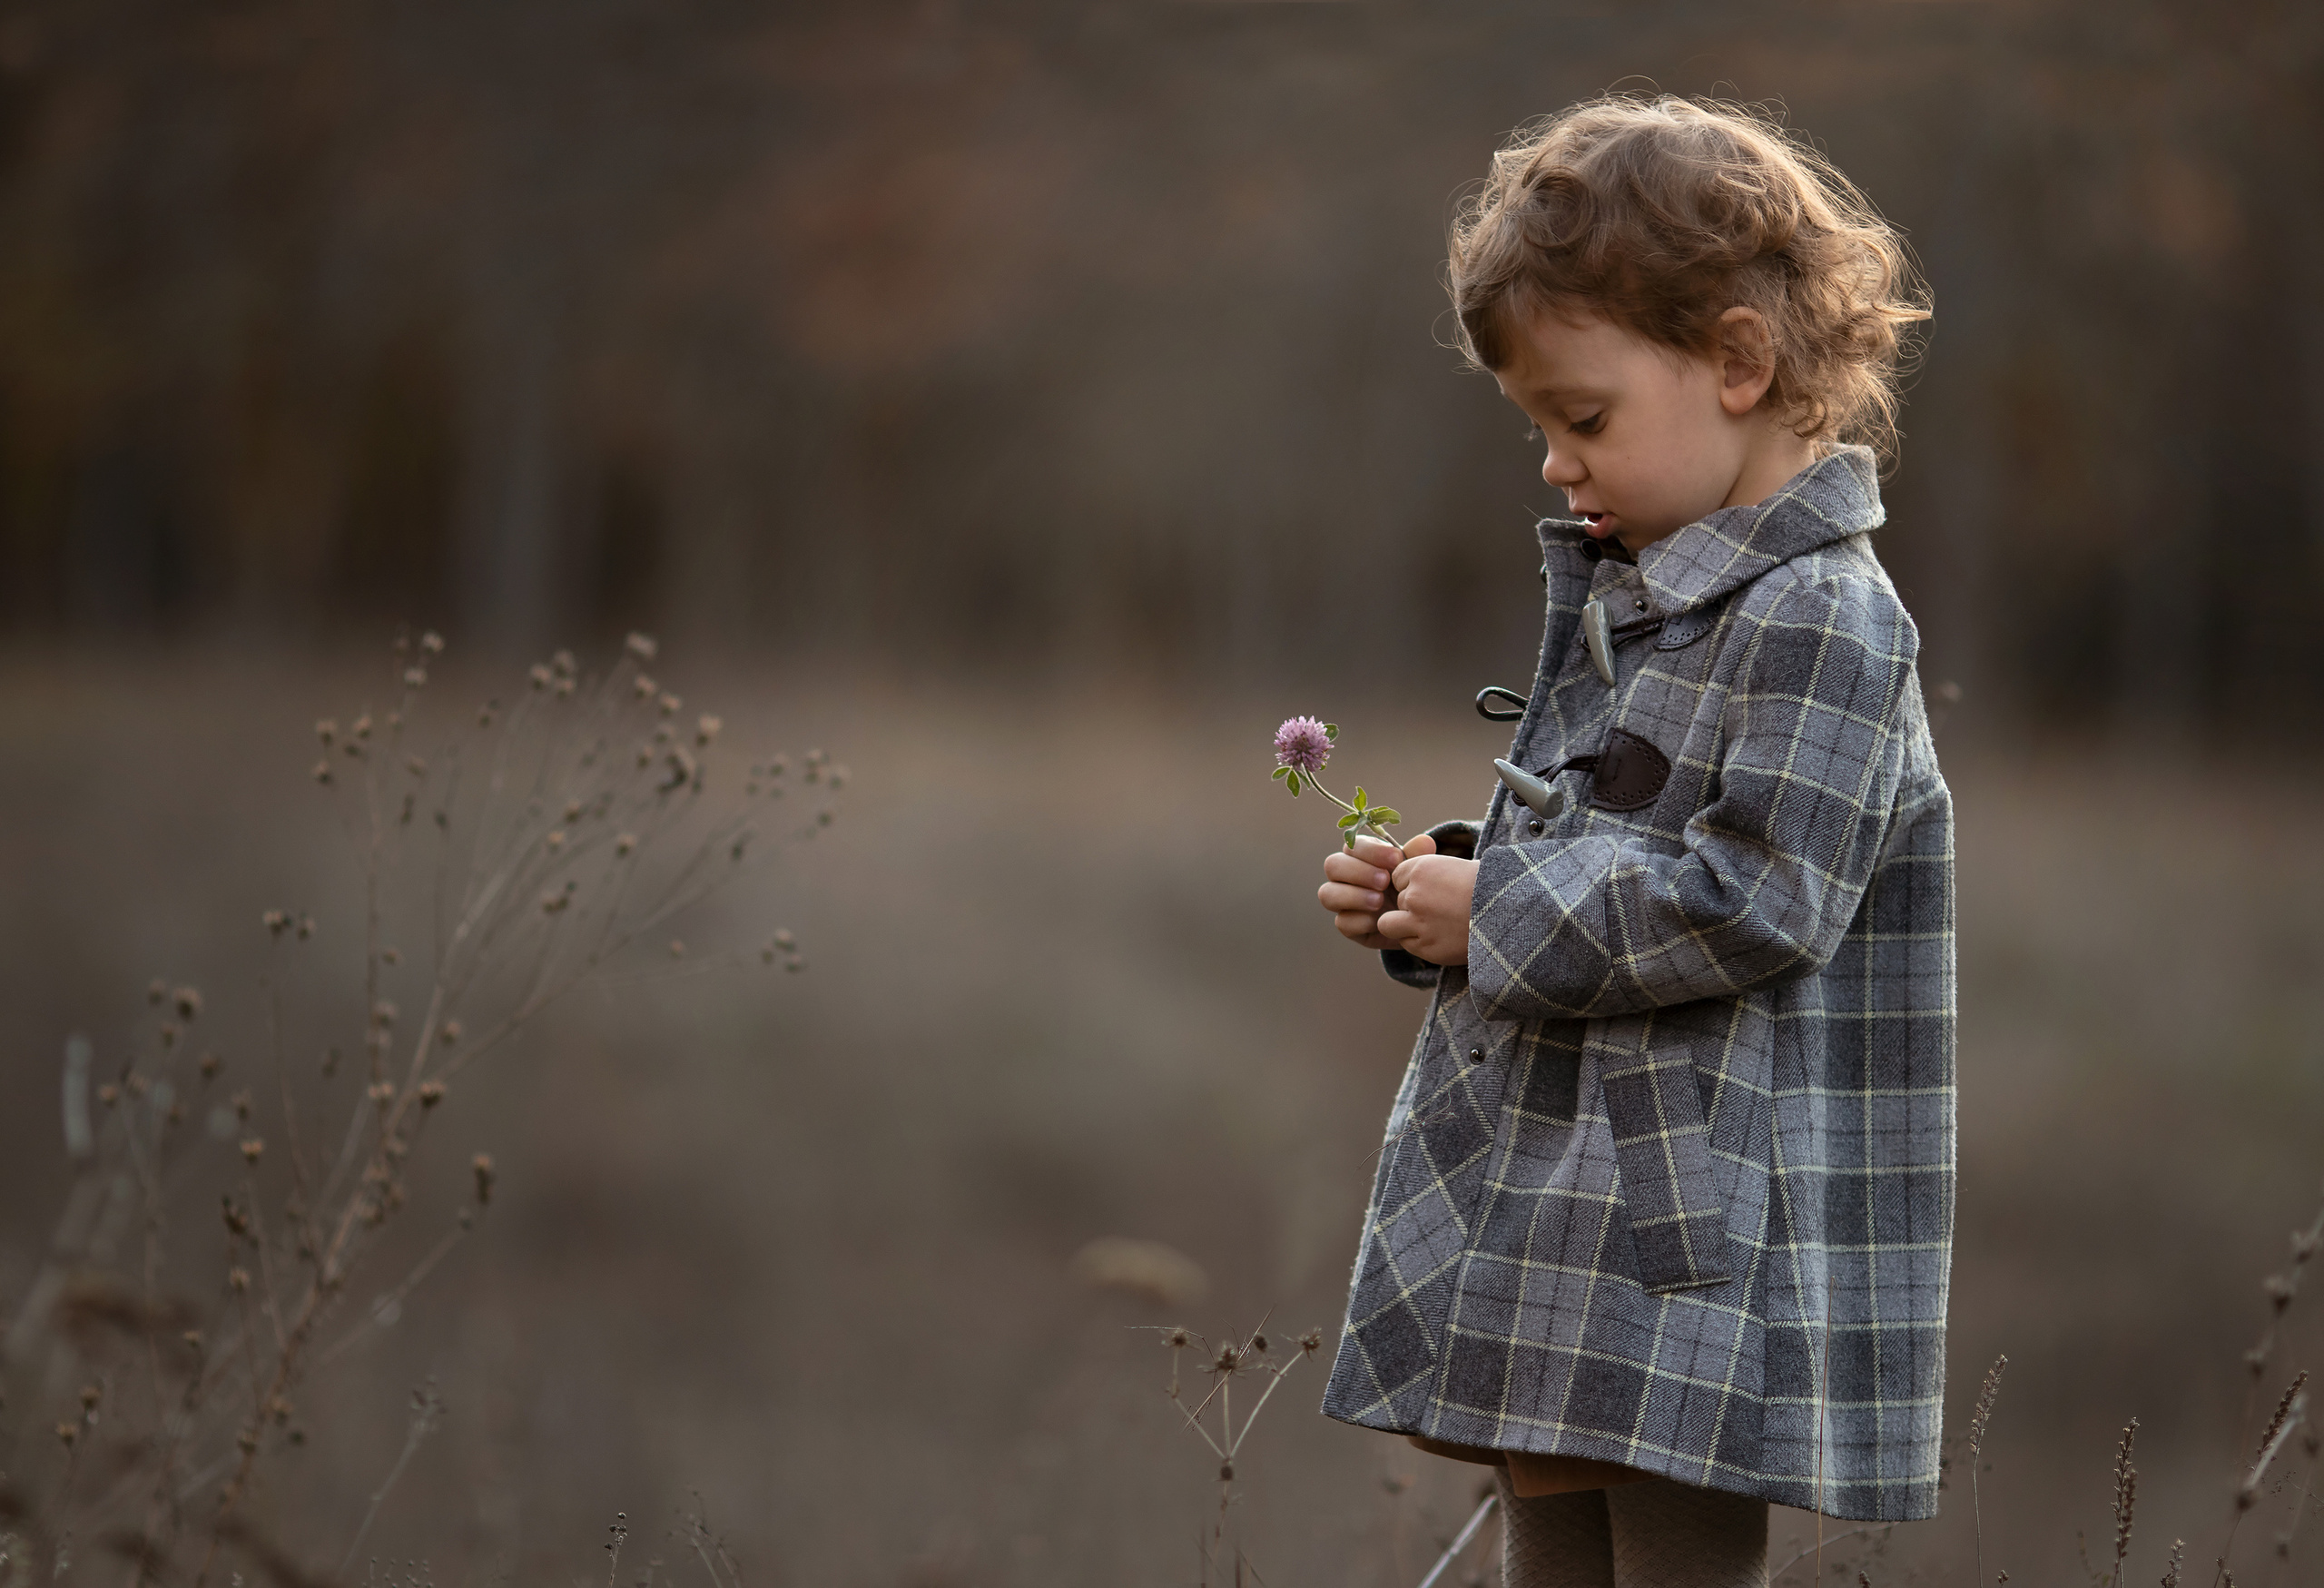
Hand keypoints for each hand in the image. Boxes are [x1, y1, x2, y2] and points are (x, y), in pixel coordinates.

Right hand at [1318, 833, 1412, 949]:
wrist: (1420, 920)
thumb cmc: (1413, 887)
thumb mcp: (1416, 871)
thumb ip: (1417, 856)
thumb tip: (1423, 841)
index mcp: (1361, 855)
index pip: (1353, 844)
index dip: (1371, 851)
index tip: (1396, 859)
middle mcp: (1345, 876)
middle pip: (1332, 865)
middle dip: (1358, 872)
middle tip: (1384, 881)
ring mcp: (1343, 902)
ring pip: (1327, 894)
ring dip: (1354, 896)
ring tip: (1379, 901)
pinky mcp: (1348, 926)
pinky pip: (1342, 922)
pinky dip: (1360, 920)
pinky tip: (1380, 921)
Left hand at [1379, 840, 1477, 966]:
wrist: (1512, 914)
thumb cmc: (1488, 888)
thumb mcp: (1455, 868)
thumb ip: (1427, 874)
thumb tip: (1405, 882)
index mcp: (1422, 869)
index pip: (1397, 877)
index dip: (1413, 885)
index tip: (1434, 890)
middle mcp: (1414, 895)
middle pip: (1397, 901)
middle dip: (1411, 906)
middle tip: (1440, 910)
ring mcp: (1418, 923)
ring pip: (1388, 925)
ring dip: (1404, 926)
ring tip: (1431, 926)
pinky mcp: (1425, 947)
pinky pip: (1406, 944)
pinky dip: (1419, 943)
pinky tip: (1442, 937)